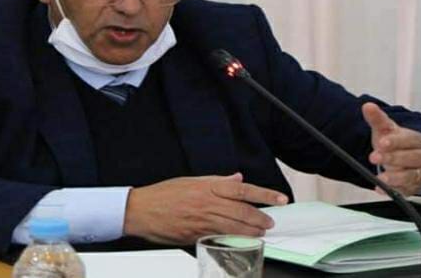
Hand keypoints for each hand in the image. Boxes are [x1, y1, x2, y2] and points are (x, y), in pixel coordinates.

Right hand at [122, 173, 288, 244]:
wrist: (141, 211)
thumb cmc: (163, 195)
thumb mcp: (191, 180)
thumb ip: (217, 181)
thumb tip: (237, 179)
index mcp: (208, 187)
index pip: (243, 190)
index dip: (265, 195)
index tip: (279, 198)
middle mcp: (208, 203)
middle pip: (243, 211)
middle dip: (261, 218)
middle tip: (271, 221)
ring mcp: (203, 221)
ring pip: (235, 228)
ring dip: (251, 231)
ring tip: (261, 232)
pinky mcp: (197, 236)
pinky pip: (220, 238)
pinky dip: (234, 239)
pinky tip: (242, 240)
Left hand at [362, 102, 420, 195]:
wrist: (414, 160)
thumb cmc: (400, 143)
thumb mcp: (389, 130)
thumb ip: (378, 119)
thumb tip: (368, 106)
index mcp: (417, 140)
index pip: (409, 140)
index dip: (396, 141)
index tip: (382, 142)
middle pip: (411, 158)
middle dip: (393, 158)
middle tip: (374, 157)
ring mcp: (419, 173)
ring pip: (410, 176)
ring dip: (395, 178)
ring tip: (381, 178)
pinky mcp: (413, 187)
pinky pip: (405, 191)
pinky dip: (393, 190)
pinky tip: (381, 189)